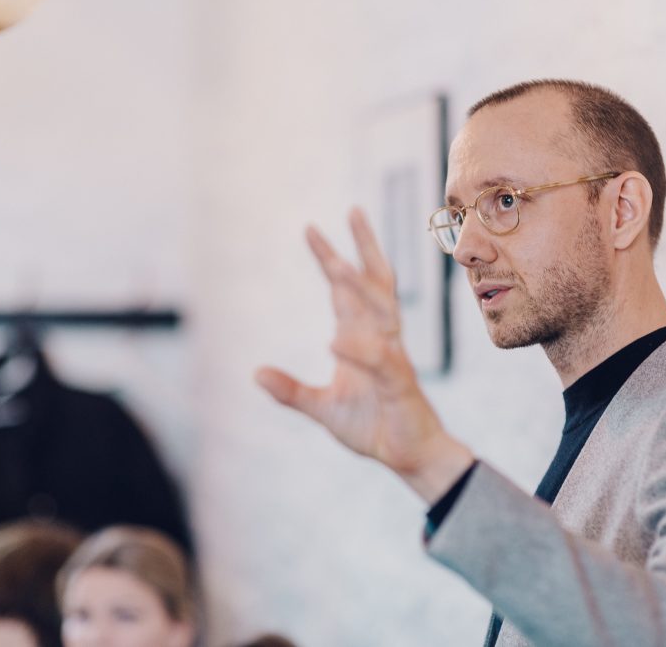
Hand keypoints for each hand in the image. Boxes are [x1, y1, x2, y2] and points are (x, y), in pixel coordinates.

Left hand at [256, 208, 472, 502]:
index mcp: (361, 339)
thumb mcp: (321, 408)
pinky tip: (336, 343)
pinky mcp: (399, 386)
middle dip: (363, 248)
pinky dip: (359, 352)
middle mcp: (380, 340)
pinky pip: (380, 363)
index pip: (344, 290)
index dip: (330, 259)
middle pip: (375, 284)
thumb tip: (255, 373)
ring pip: (380, 313)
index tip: (311, 229)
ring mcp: (392, 359)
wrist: (409, 456)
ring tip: (338, 264)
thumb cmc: (372, 425)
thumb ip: (291, 391)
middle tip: (353, 210)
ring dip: (360, 288)